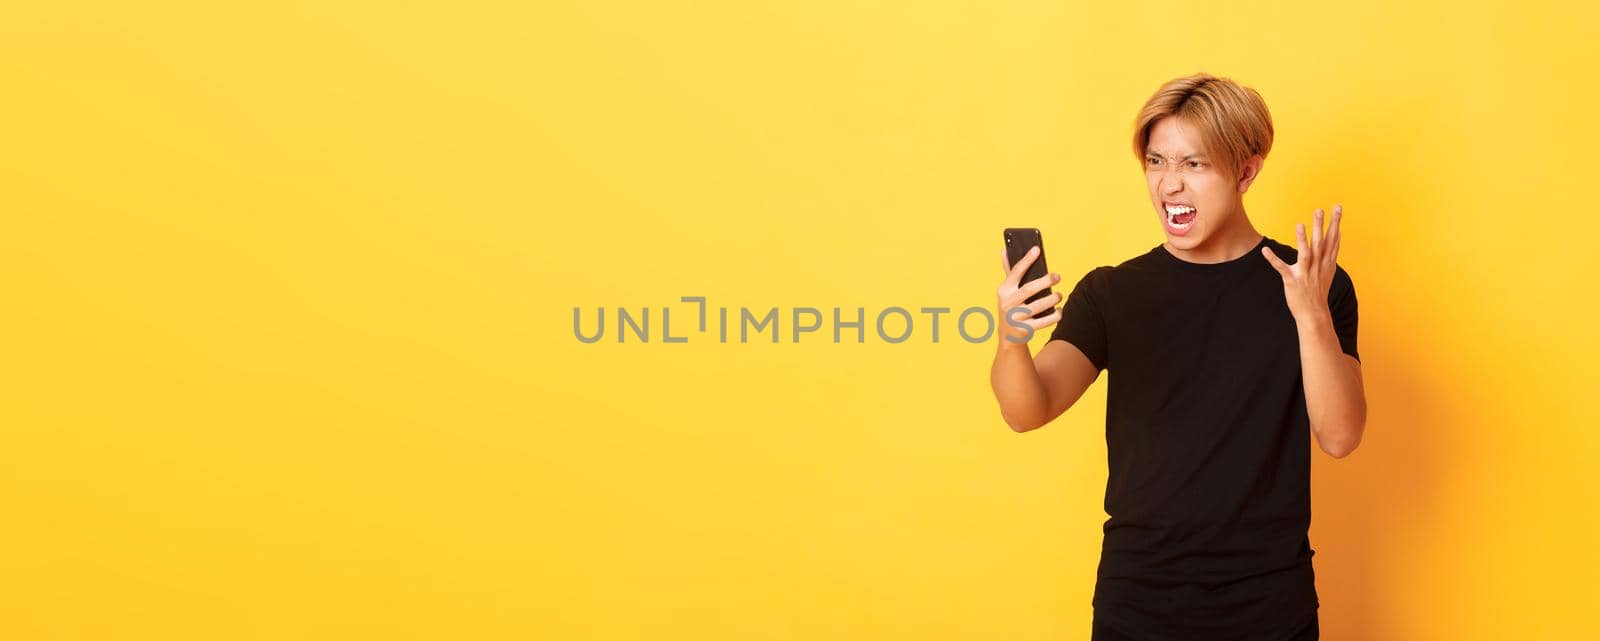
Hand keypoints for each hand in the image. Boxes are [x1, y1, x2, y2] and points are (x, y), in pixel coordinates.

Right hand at [996, 246, 1061, 343]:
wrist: (1008, 335)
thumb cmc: (1011, 306)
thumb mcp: (1007, 290)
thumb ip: (1009, 271)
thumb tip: (1005, 249)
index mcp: (1003, 290)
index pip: (1015, 272)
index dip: (1026, 260)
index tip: (1037, 249)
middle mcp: (1008, 304)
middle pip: (1029, 289)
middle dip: (1045, 281)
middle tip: (1057, 276)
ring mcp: (1016, 317)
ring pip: (1038, 306)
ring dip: (1052, 299)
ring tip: (1059, 295)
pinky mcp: (1025, 329)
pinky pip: (1044, 322)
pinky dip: (1055, 315)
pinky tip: (1059, 310)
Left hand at [1263, 203, 1342, 323]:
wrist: (1314, 314)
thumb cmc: (1318, 292)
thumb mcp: (1328, 272)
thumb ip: (1330, 255)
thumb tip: (1335, 238)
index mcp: (1327, 263)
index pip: (1333, 239)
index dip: (1336, 223)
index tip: (1338, 207)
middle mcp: (1318, 266)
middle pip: (1321, 243)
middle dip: (1321, 226)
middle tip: (1319, 209)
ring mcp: (1305, 273)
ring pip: (1305, 254)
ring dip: (1302, 239)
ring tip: (1299, 224)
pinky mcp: (1292, 281)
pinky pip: (1281, 268)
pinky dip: (1273, 259)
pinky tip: (1265, 250)